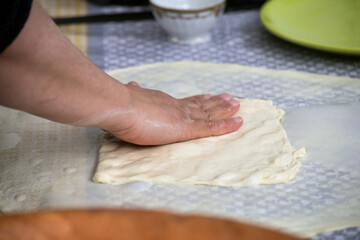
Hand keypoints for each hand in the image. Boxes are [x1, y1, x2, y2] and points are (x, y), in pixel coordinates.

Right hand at [100, 82, 242, 144]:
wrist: (121, 106)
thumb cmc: (121, 105)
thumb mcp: (129, 95)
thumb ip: (134, 92)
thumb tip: (133, 83)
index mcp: (163, 102)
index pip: (185, 101)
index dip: (198, 98)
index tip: (208, 95)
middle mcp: (177, 107)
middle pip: (201, 104)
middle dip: (216, 102)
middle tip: (230, 98)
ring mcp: (183, 117)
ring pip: (210, 113)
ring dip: (225, 110)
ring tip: (237, 105)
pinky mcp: (187, 128)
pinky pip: (212, 127)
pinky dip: (226, 125)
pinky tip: (238, 122)